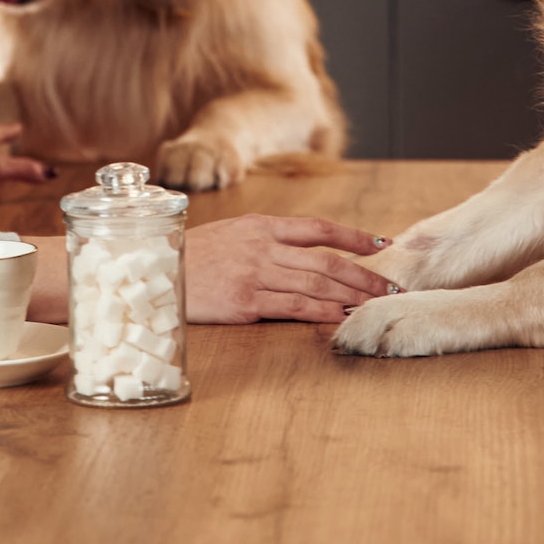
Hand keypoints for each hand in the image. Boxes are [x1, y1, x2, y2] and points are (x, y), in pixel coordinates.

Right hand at [184, 215, 397, 323]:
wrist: (150, 275)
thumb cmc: (189, 258)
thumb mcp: (229, 235)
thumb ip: (265, 240)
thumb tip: (303, 253)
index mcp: (260, 226)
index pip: (318, 228)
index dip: (354, 237)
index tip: (382, 244)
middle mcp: (262, 247)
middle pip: (326, 262)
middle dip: (364, 275)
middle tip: (392, 286)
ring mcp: (254, 275)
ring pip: (317, 285)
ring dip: (352, 296)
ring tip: (377, 305)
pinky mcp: (245, 303)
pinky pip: (295, 308)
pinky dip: (323, 313)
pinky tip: (343, 318)